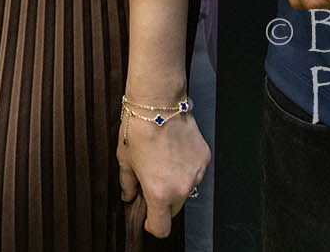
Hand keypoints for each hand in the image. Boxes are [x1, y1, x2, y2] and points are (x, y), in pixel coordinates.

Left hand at [119, 111, 207, 238]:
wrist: (158, 103)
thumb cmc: (139, 128)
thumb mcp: (125, 160)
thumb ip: (127, 184)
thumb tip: (129, 196)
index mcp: (159, 192)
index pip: (161, 227)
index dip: (152, 225)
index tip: (147, 217)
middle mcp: (181, 187)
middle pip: (174, 210)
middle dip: (163, 202)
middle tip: (151, 182)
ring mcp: (196, 174)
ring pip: (186, 190)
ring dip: (175, 184)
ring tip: (162, 162)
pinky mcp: (204, 159)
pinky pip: (195, 173)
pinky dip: (185, 169)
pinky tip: (174, 152)